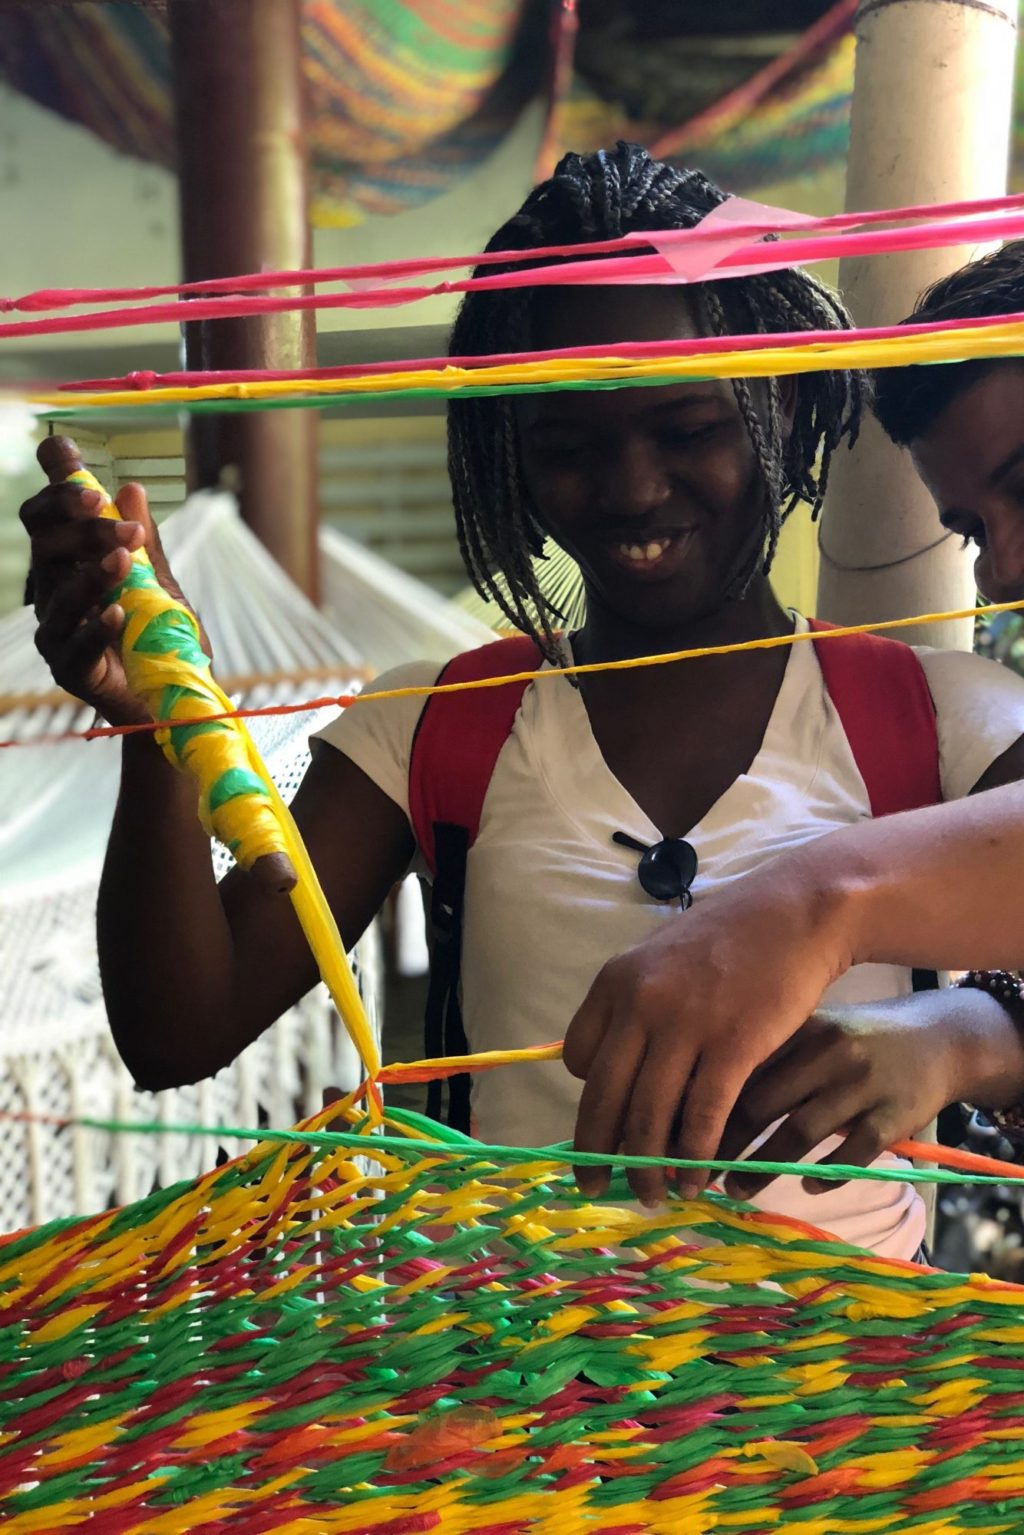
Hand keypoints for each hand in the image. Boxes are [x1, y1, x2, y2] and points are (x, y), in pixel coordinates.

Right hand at [21, 435, 196, 724]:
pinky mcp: (69, 669)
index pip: (47, 516)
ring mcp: (57, 630)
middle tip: (126, 529)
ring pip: (58, 593)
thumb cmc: (158, 639)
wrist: (169, 700)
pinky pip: (73, 645)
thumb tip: (132, 487)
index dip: (56, 489)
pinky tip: (117, 614)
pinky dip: (95, 628)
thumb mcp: (160, 584)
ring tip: (123, 561)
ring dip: (91, 573)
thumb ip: (144, 544)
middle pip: (45, 545)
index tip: (87, 477)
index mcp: (69, 562)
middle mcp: (53, 591)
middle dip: (82, 528)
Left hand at [565, 855, 853, 1205]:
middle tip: (600, 1190)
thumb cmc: (733, 937)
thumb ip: (635, 1004)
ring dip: (648, 1167)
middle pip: (604, 1096)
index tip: (606, 1124)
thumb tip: (609, 1062)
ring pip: (649, 1115)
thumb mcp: (663, 957)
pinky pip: (702, 1117)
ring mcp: (685, 1025)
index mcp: (615, 981)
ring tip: (653, 1195)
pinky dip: (695, 1157)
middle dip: (599, 1153)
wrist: (797, 912)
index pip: (577, 1057)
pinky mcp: (732, 1046)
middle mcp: (640, 1003)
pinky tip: (697, 1180)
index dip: (589, 1096)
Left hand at [720, 987, 1023, 1199]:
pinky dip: (822, 1175)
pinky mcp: (893, 1117)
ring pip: (799, 1133)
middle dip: (723, 1145)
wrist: (937, 1039)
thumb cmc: (857, 1039)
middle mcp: (828, 1052)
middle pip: (761, 1104)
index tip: (677, 1137)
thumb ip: (768, 1058)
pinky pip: (849, 1153)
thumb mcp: (812, 1032)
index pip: (739, 1070)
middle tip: (696, 1173)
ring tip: (735, 1191)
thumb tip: (698, 1103)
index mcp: (800, 1028)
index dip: (704, 1107)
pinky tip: (804, 1188)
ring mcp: (862, 1085)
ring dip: (761, 1168)